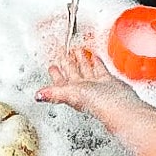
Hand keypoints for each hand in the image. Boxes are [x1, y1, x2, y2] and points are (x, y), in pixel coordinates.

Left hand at [35, 48, 149, 133]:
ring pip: (85, 70)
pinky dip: (96, 62)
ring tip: (77, 50)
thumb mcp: (69, 94)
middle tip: (63, 53)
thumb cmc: (96, 103)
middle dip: (68, 63)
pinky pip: (100, 69)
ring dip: (81, 60)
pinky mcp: (108, 81)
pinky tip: (94, 57)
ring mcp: (95, 85)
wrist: (118, 105)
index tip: (52, 65)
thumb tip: (38, 96)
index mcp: (71, 91)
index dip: (55, 73)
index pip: (60, 80)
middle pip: (73, 73)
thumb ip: (53, 93)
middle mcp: (82, 89)